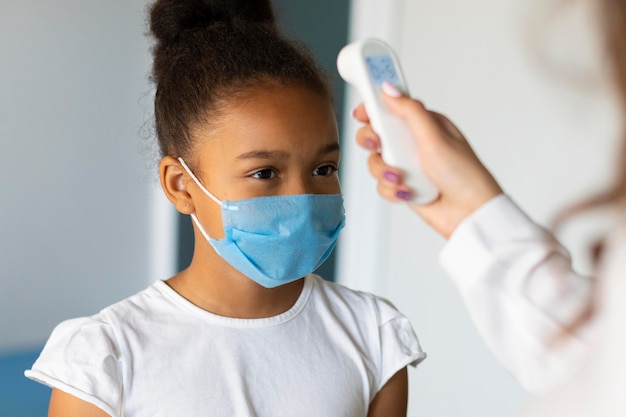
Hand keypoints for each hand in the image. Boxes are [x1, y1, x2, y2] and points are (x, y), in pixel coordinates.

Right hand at [353, 82, 502, 237]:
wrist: (469, 214)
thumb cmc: (464, 175)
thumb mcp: (435, 137)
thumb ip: (410, 111)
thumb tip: (389, 89)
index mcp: (424, 124)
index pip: (392, 108)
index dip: (373, 108)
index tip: (362, 112)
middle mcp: (413, 143)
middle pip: (376, 134)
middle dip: (372, 141)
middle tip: (378, 145)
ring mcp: (407, 165)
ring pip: (375, 161)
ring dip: (384, 171)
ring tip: (401, 178)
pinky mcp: (403, 186)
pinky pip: (382, 184)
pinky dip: (392, 190)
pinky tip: (407, 192)